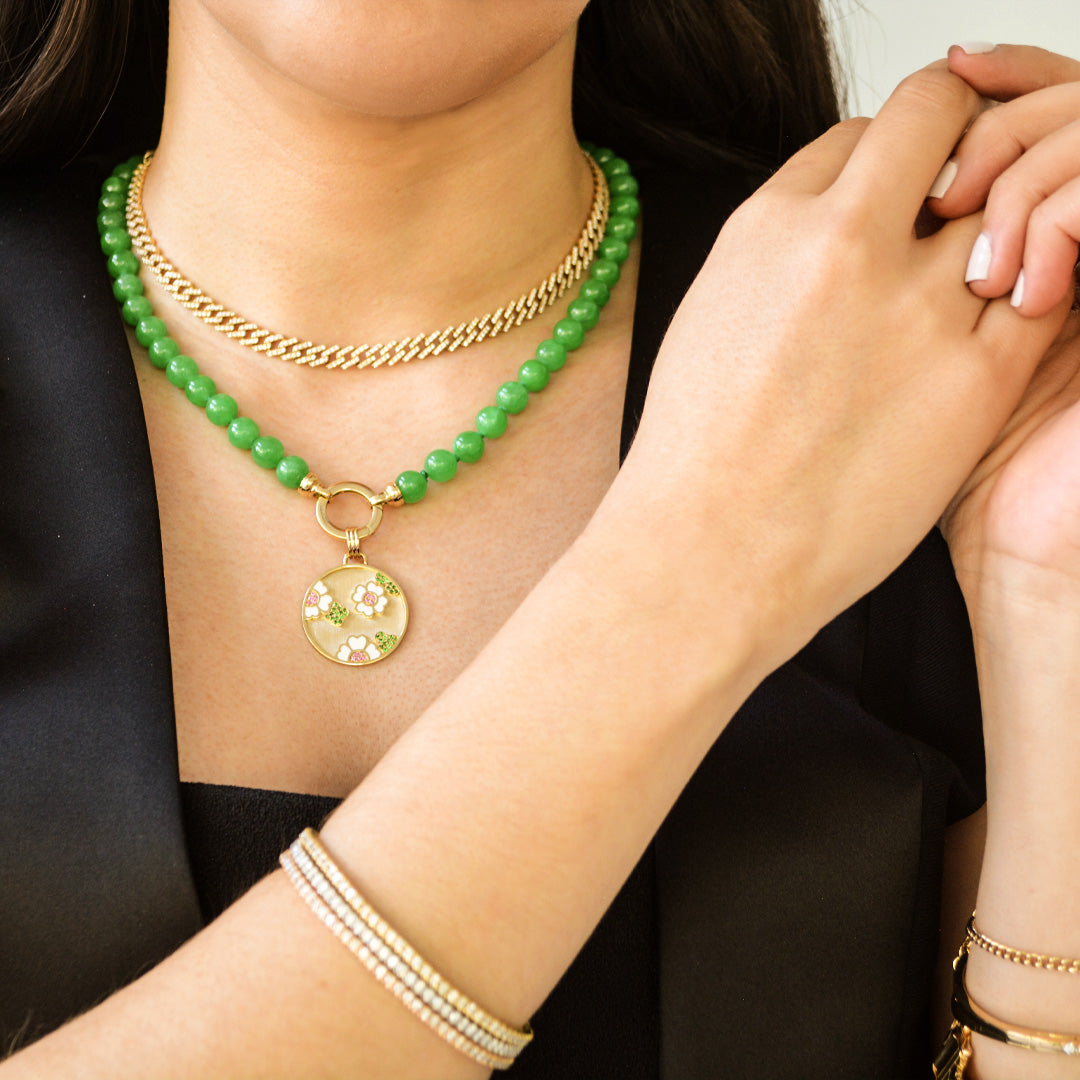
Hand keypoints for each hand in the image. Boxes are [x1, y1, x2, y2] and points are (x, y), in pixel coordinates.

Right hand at [594, 60, 1070, 673]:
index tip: (886, 202)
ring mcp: (915, 305)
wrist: (714, 551)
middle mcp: (842, 243)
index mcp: (766, 227)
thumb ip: (777, 256)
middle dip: (950, 150)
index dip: (878, 164)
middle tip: (948, 207)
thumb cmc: (698, 456)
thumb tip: (828, 228)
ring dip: (986, 234)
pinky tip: (982, 337)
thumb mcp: (710, 322)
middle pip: (935, 123)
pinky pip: (1036, 291)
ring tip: (952, 300)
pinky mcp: (976, 375)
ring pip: (1000, 203)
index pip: (854, 135)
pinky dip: (1020, 296)